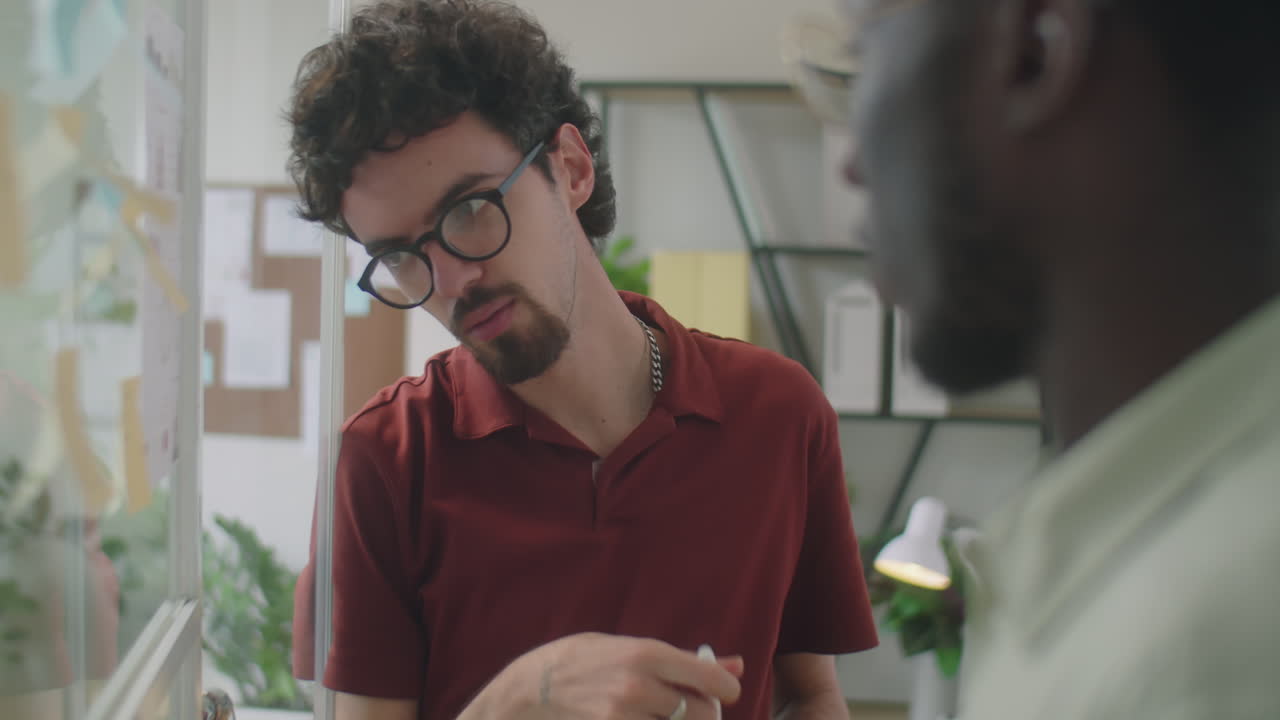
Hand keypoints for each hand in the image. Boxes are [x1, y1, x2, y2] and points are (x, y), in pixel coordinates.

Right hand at [506, 632, 744, 719]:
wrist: (530, 691)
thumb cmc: (581, 660)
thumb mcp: (628, 646)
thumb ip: (683, 659)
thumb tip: (736, 666)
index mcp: (647, 653)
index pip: (711, 680)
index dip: (725, 690)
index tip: (722, 692)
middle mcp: (639, 686)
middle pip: (703, 714)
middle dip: (704, 713)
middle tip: (688, 707)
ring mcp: (624, 717)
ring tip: (660, 712)